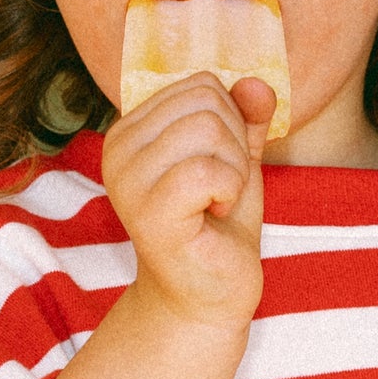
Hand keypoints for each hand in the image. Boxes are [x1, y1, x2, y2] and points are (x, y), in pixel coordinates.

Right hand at [103, 73, 274, 328]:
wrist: (208, 295)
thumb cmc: (218, 226)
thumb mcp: (236, 158)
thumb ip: (245, 117)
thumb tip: (259, 83)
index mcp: (131, 129)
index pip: (201, 85)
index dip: (232, 124)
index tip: (218, 169)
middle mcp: (118, 149)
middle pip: (206, 102)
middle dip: (235, 146)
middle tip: (221, 190)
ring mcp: (127, 181)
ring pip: (208, 130)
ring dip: (234, 170)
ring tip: (217, 203)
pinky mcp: (148, 213)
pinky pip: (208, 170)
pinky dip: (230, 191)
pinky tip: (214, 216)